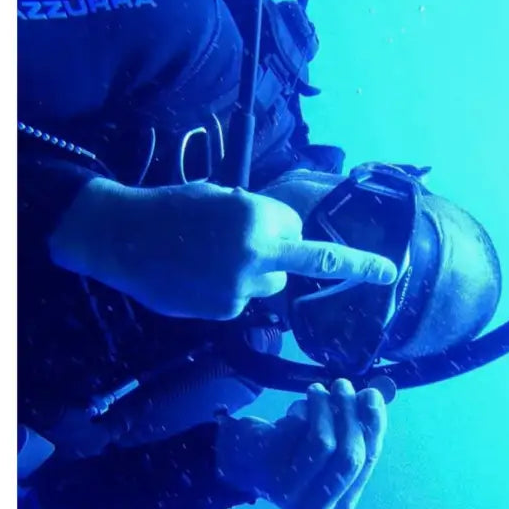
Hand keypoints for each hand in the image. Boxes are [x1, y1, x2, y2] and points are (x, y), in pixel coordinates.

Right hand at [50, 178, 397, 320]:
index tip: (332, 247)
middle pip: (306, 260)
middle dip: (350, 265)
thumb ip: (254, 215)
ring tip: (212, 260)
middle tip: (387, 272)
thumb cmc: (170, 208)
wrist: (121, 239)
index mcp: (256, 218)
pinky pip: (242, 300)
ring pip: (271, 285)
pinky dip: (228, 290)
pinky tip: (198, 278)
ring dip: (257, 274)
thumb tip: (280, 232)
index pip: (297, 227)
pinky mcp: (223, 310)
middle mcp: (255, 255)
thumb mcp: (218, 197)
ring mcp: (240, 288)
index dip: (287, 227)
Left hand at [216, 380, 386, 508]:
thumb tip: (377, 394)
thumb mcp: (332, 443)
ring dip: (324, 408)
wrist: (243, 457)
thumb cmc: (295, 451)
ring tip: (317, 390)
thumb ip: (358, 426)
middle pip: (349, 457)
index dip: (373, 426)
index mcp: (339, 507)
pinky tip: (295, 410)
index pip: (367, 461)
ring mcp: (290, 494)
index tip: (372, 394)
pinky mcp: (268, 472)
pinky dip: (300, 413)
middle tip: (343, 385)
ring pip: (323, 443)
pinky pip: (295, 432)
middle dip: (351, 415)